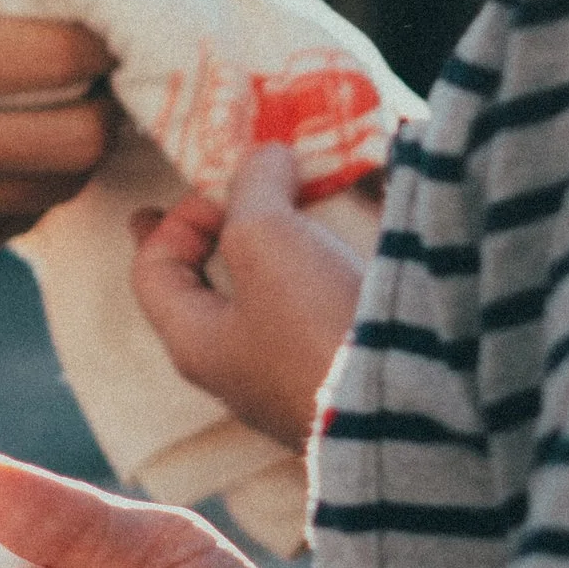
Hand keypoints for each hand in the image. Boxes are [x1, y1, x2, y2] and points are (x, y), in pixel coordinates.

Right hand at [0, 0, 113, 277]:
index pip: (51, 58)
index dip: (92, 40)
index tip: (95, 26)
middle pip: (78, 140)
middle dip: (101, 105)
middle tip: (93, 79)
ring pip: (58, 187)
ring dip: (71, 148)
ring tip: (53, 112)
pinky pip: (19, 220)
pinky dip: (28, 186)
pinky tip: (2, 155)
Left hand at [128, 145, 363, 451]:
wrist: (415, 408)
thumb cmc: (312, 324)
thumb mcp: (264, 236)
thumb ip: (253, 188)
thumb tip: (268, 159)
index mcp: (197, 344)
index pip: (153, 273)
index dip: (174, 220)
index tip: (221, 192)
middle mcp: (242, 371)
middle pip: (212, 292)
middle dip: (219, 241)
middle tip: (221, 200)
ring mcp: (300, 381)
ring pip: (276, 305)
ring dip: (286, 254)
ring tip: (301, 211)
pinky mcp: (354, 378)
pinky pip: (331, 316)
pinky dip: (336, 274)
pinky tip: (360, 248)